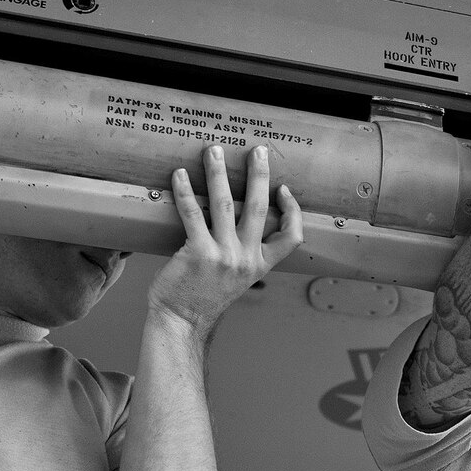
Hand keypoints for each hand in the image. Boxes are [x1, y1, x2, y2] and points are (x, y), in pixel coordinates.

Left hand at [148, 143, 302, 331]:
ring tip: (213, 150)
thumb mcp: (236, 279)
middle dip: (259, 174)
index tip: (283, 189)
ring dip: (218, 173)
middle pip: (259, 208)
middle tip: (257, 149)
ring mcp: (223, 256)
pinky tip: (178, 175)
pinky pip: (192, 214)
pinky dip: (184, 191)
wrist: (181, 321)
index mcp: (259, 265)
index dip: (292, 211)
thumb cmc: (204, 297)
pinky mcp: (197, 253)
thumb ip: (243, 255)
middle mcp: (246, 259)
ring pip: (225, 204)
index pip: (291, 237)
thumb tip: (238, 223)